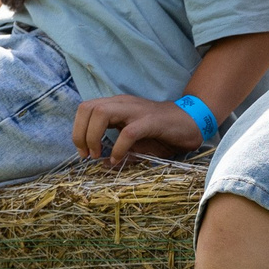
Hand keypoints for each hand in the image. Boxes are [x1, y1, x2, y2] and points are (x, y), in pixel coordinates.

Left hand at [71, 94, 208, 167]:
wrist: (190, 123)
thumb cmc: (161, 133)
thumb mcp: (134, 142)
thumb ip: (117, 149)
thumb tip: (101, 164)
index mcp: (116, 106)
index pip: (85, 109)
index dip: (77, 130)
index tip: (83, 152)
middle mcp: (123, 104)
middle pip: (88, 108)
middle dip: (81, 134)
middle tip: (88, 155)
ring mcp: (136, 111)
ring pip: (102, 113)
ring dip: (93, 136)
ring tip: (99, 155)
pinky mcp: (151, 121)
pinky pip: (127, 132)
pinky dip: (118, 148)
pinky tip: (118, 159)